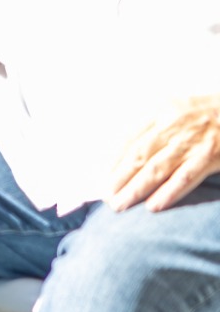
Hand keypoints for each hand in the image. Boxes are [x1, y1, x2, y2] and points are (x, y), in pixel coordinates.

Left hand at [108, 95, 219, 211]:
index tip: (102, 176)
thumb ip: (154, 122)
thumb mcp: (177, 105)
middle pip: (138, 155)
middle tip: (105, 196)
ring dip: (135, 188)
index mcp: (161, 111)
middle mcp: (172, 125)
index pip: (130, 138)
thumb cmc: (209, 110)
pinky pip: (184, 178)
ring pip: (156, 169)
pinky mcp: (209, 157)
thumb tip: (128, 146)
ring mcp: (191, 143)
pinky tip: (153, 206)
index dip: (114, 159)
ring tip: (119, 204)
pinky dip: (168, 193)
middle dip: (119, 177)